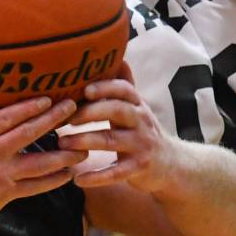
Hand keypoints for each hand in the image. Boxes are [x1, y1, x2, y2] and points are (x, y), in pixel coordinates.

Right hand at [0, 82, 85, 227]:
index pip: (6, 117)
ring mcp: (0, 175)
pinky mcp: (5, 194)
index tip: (48, 98)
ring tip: (84, 147)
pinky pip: (34, 187)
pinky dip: (53, 181)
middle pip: (27, 134)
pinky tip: (69, 174)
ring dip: (63, 155)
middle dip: (52, 120)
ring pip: (38, 163)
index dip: (28, 107)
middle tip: (72, 108)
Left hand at [57, 63, 175, 191]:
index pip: (123, 89)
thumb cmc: (145, 132)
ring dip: (85, 141)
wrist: (173, 164)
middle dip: (91, 112)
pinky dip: (97, 177)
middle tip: (67, 118)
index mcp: (136, 105)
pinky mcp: (139, 168)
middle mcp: (141, 122)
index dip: (105, 87)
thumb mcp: (138, 107)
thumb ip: (125, 86)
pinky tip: (79, 180)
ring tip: (62, 144)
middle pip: (117, 111)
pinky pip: (116, 172)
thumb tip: (118, 55)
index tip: (85, 89)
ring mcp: (141, 145)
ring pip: (112, 140)